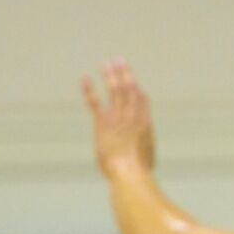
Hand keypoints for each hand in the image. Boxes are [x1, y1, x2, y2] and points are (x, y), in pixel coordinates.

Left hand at [82, 59, 155, 178]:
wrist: (131, 172)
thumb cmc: (140, 171)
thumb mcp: (147, 158)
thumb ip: (144, 149)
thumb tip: (143, 154)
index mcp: (146, 124)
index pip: (143, 101)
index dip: (138, 90)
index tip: (134, 82)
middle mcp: (133, 116)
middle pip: (129, 90)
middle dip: (125, 74)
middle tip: (120, 61)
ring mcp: (118, 118)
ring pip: (116, 91)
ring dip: (111, 76)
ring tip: (107, 64)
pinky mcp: (103, 123)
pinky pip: (95, 102)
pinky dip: (90, 90)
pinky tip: (86, 79)